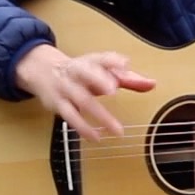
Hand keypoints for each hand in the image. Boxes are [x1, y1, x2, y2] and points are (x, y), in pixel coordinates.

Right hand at [13, 44, 155, 141]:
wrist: (42, 70)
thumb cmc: (81, 72)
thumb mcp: (103, 71)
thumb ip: (128, 78)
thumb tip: (153, 84)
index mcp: (91, 61)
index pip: (102, 57)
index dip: (113, 61)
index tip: (125, 64)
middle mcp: (78, 72)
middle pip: (87, 73)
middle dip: (99, 80)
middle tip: (113, 89)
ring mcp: (66, 88)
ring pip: (82, 100)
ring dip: (100, 115)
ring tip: (117, 130)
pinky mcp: (58, 104)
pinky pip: (70, 116)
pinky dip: (83, 128)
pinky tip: (97, 137)